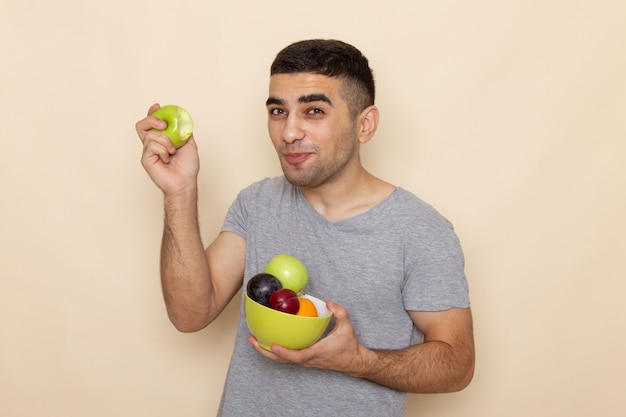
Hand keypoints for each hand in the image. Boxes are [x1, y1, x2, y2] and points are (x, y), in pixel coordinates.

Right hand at [135, 103, 199, 194]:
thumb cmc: (187, 167)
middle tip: (164, 125)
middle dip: (151, 119)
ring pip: (150, 135)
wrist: (185, 181)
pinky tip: (167, 158)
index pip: (152, 123)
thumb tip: (182, 118)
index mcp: (161, 139)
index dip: (152, 113)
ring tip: (172, 151)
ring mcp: (148, 151)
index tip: (157, 106)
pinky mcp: (146, 159)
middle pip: (142, 125)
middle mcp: (152, 144)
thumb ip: (183, 131)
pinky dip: (162, 150)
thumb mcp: (189, 143)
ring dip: (165, 140)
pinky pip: (151, 146)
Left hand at [247, 301, 364, 373]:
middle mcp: (307, 360)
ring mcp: (305, 361)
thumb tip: (329, 303)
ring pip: (282, 360)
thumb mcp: (347, 327)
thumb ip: (340, 313)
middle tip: (252, 340)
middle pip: (282, 360)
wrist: (353, 361)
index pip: (297, 356)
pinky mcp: (304, 360)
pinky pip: (287, 357)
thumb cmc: (349, 345)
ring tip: (254, 340)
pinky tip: (269, 340)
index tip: (273, 345)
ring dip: (267, 352)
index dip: (284, 352)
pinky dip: (276, 350)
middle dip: (265, 352)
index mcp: (315, 353)